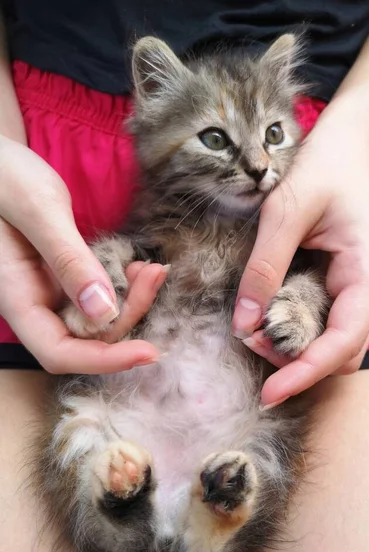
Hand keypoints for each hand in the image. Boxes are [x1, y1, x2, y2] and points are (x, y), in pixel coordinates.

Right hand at [0, 135, 163, 373]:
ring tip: (153, 269)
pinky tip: (139, 266)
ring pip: (98, 318)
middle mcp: (35, 302)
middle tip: (155, 275)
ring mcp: (51, 290)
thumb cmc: (3, 175)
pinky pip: (100, 294)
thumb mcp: (39, 210)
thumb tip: (103, 312)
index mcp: (16, 296)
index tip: (149, 352)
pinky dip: (124, 286)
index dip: (104, 360)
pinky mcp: (66, 276)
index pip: (59, 351)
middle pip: (87, 337)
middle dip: (128, 316)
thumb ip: (69, 260)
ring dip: (131, 301)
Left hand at [232, 109, 368, 407]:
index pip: (344, 341)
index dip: (308, 371)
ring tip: (254, 334)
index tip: (269, 392)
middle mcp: (367, 286)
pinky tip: (267, 318)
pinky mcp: (339, 281)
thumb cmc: (319, 169)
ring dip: (297, 348)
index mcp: (367, 271)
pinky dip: (296, 329)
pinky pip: (323, 319)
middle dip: (301, 362)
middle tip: (253, 348)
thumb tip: (243, 323)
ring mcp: (355, 285)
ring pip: (334, 340)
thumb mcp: (284, 213)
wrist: (342, 146)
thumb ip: (264, 267)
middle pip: (343, 351)